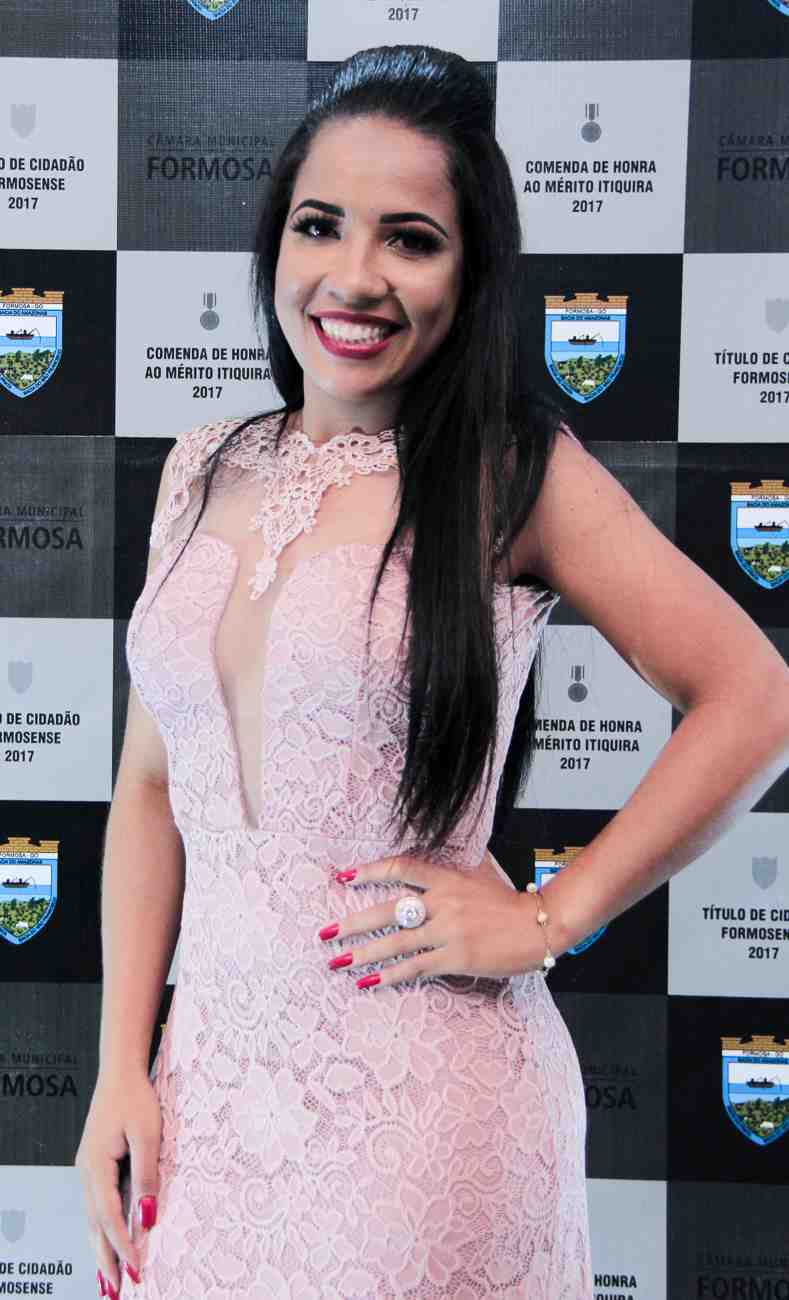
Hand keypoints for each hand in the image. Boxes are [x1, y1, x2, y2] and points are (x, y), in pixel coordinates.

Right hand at [75, 1071, 160, 1297]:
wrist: (120, 1071)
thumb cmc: (136, 1098)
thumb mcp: (148, 1135)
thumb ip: (147, 1176)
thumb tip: (147, 1217)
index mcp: (96, 1167)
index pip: (109, 1218)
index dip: (122, 1247)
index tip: (136, 1270)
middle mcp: (86, 1172)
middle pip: (94, 1225)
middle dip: (104, 1260)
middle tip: (115, 1293)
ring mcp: (87, 1169)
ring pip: (93, 1218)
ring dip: (101, 1248)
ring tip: (110, 1279)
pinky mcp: (95, 1165)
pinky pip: (97, 1204)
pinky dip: (102, 1228)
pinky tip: (109, 1240)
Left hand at [318, 853, 546, 989]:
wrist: (541, 925)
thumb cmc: (510, 902)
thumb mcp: (479, 875)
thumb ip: (452, 872)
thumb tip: (427, 869)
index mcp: (448, 878)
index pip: (401, 869)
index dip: (371, 871)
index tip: (345, 877)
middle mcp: (444, 901)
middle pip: (388, 910)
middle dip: (353, 923)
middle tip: (325, 932)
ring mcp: (449, 930)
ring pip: (397, 942)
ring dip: (364, 954)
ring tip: (337, 962)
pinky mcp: (457, 957)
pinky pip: (417, 967)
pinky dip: (392, 975)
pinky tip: (371, 982)